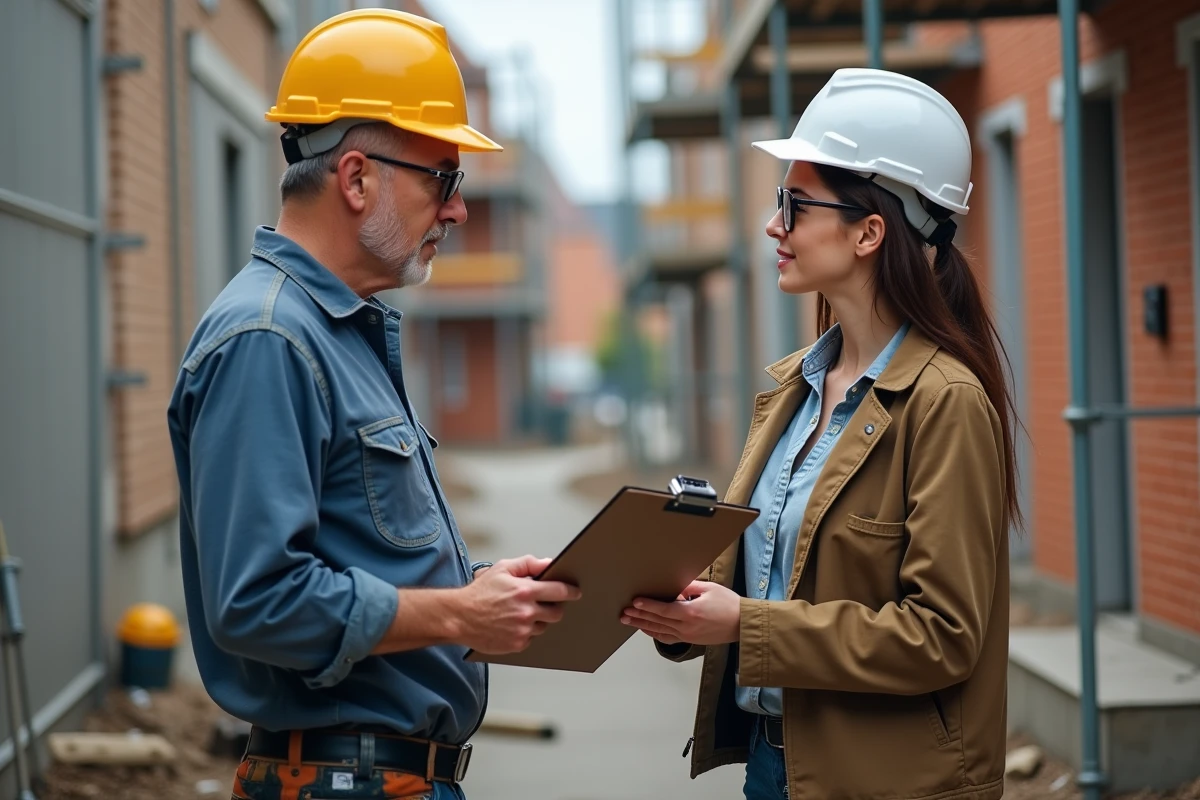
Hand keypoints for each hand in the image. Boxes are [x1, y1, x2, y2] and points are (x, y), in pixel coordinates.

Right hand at [454, 555, 581, 653]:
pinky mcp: (516, 645)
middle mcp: (526, 612)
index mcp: (525, 591)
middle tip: (545, 604)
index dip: (571, 591)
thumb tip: (549, 563)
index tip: (576, 592)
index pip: (559, 591)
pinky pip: (531, 639)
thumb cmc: (479, 593)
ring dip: (538, 620)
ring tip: (520, 613)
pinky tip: (513, 625)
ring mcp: (522, 631)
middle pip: (556, 613)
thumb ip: (528, 564)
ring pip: (544, 626)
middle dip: (554, 607)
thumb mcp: (502, 569)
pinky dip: (526, 632)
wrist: (460, 616)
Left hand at [620, 580, 740, 645]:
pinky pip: (668, 638)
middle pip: (657, 622)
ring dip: (642, 625)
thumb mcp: (709, 589)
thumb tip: (673, 585)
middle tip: (624, 613)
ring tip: (629, 621)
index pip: (663, 610)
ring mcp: (688, 636)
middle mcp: (687, 627)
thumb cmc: (729, 605)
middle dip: (639, 616)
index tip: (635, 602)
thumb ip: (689, 587)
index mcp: (691, 613)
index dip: (648, 606)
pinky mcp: (690, 640)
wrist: (743, 625)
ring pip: (660, 631)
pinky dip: (654, 633)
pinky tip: (646, 629)